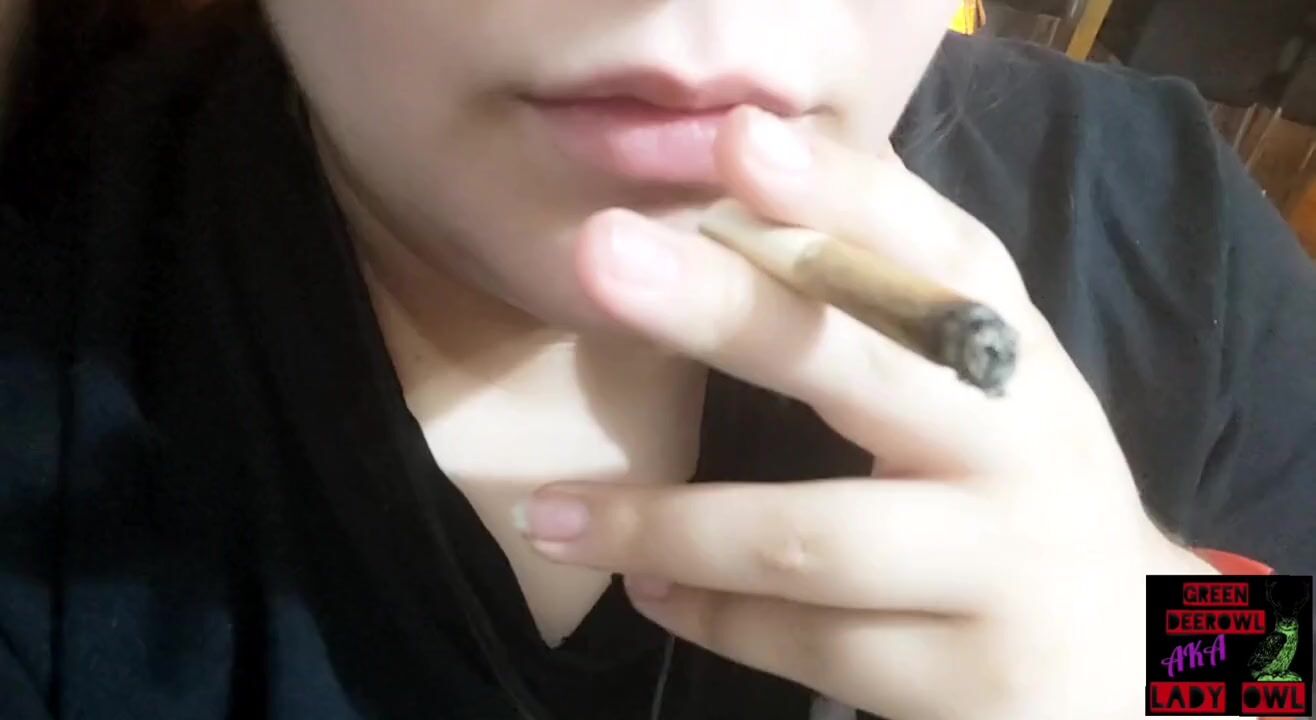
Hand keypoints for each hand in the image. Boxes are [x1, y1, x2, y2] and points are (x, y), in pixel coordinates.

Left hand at [520, 106, 1214, 719]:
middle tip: (604, 261)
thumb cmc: (1014, 483)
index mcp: (1013, 355)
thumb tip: (754, 173)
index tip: (737, 143)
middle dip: (728, 312)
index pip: (933, 254)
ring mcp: (1001, 574)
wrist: (1136, 654)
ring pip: (807, 540)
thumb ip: (893, 296)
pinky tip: (648, 588)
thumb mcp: (984, 382)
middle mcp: (1019, 449)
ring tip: (555, 515)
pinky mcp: (967, 687)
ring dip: (666, 523)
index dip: (839, 196)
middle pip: (865, 370)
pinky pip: (808, 647)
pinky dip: (711, 615)